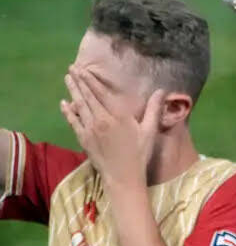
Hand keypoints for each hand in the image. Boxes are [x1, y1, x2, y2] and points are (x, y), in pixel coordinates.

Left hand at [61, 67, 162, 188]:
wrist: (123, 178)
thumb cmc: (139, 155)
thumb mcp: (150, 132)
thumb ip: (154, 110)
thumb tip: (162, 91)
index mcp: (118, 116)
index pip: (101, 93)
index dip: (91, 80)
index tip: (83, 69)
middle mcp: (101, 119)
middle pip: (87, 96)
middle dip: (79, 81)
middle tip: (71, 68)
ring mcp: (90, 129)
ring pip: (79, 105)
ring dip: (72, 91)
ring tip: (67, 79)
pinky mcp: (83, 138)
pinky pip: (73, 121)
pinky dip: (68, 111)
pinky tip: (64, 103)